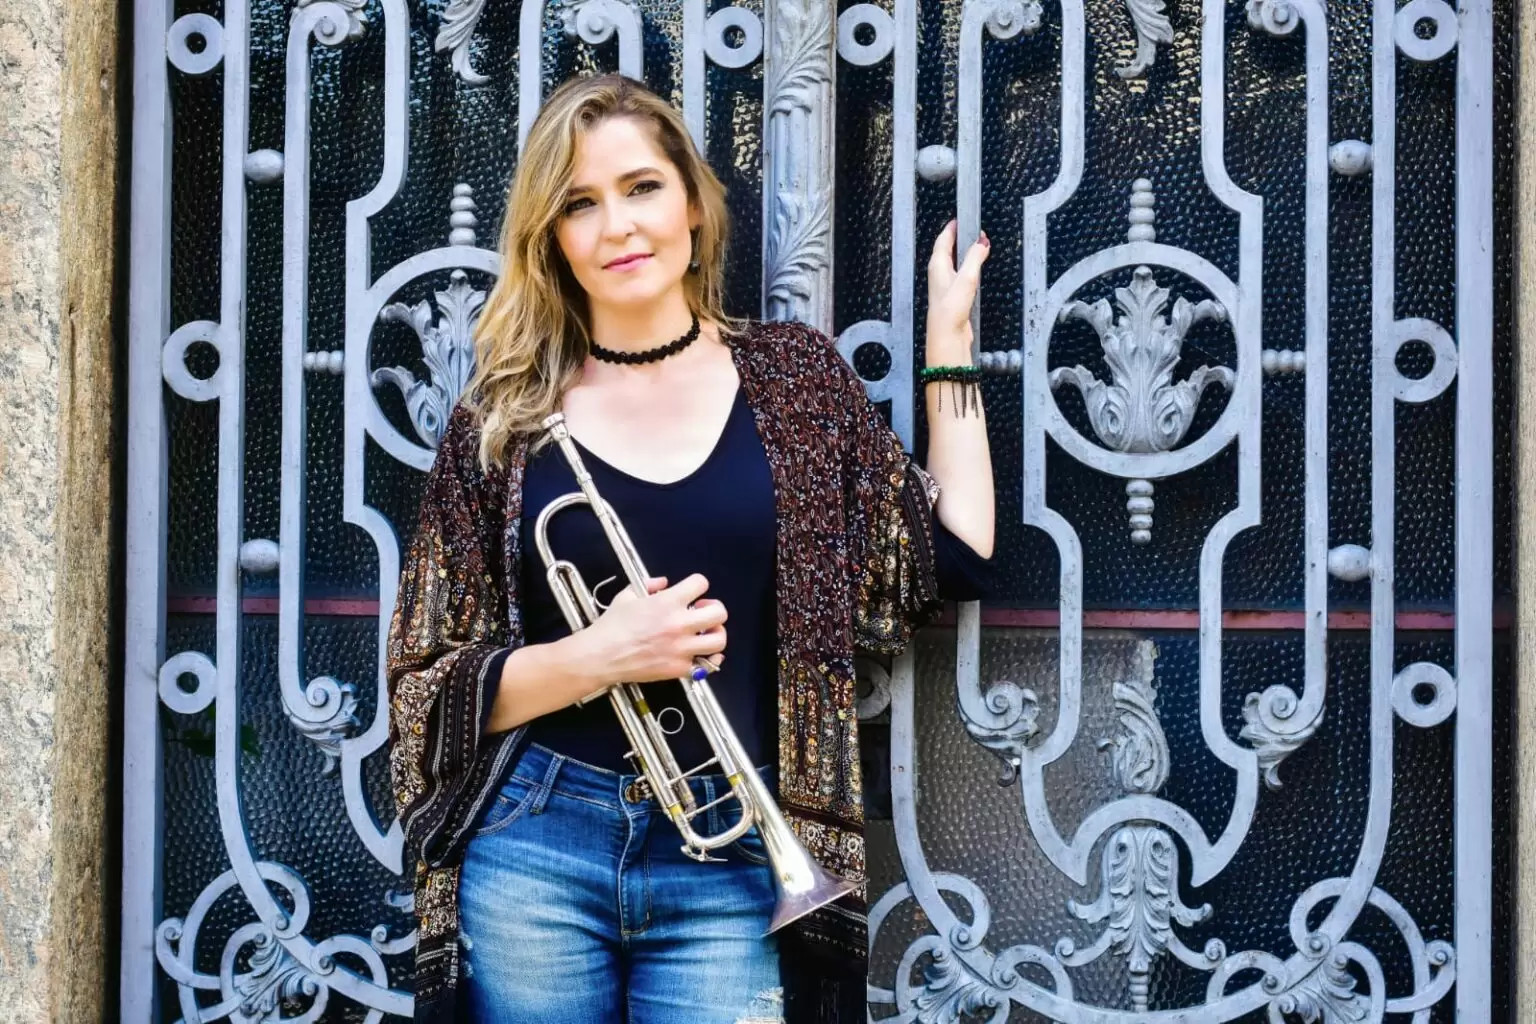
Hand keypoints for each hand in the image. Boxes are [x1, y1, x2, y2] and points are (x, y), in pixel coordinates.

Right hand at [576, 573, 727, 686]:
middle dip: (714, 610)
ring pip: (719, 640)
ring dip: (716, 634)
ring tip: (705, 634)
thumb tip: (664, 583)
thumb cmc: (611, 626)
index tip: (692, 592)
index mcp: (667, 602)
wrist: (600, 656)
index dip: (698, 585)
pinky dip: (708, 661)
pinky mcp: (678, 668)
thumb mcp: (627, 595)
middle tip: (703, 613)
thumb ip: (649, 585)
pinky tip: (703, 655)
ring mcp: (681, 648)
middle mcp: (679, 624)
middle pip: (719, 612)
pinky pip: (706, 666)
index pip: (700, 584)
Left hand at [925, 220, 990, 363]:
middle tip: (971, 229)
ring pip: (954, 262)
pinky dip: (969, 267)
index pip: (943, 240)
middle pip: (947, 250)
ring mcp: (946, 285)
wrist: (948, 337)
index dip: (952, 228)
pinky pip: (961, 275)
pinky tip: (976, 269)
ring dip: (965, 253)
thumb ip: (974, 258)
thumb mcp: (966, 279)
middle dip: (959, 238)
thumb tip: (981, 242)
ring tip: (976, 244)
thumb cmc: (950, 310)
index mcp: (937, 266)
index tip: (960, 219)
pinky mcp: (954, 296)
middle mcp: (939, 274)